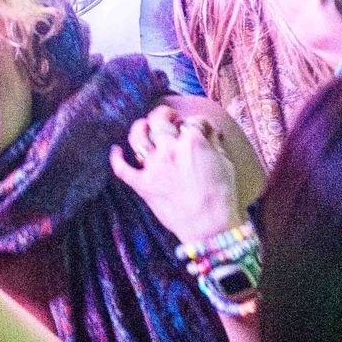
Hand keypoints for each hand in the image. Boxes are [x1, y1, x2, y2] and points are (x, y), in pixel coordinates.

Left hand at [108, 99, 244, 247]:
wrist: (210, 226)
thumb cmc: (222, 196)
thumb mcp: (225, 163)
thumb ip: (214, 143)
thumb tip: (210, 132)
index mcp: (193, 141)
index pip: (192, 121)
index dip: (197, 123)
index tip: (199, 128)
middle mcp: (170, 149)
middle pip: (160, 120)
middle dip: (164, 114)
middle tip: (169, 117)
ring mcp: (154, 167)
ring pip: (137, 136)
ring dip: (139, 127)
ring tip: (144, 126)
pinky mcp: (143, 185)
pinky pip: (122, 169)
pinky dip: (116, 158)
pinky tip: (116, 151)